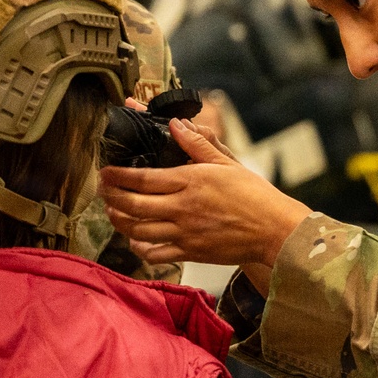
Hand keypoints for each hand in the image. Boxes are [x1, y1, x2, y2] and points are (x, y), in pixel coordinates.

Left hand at [99, 117, 309, 266]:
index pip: (142, 178)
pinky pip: (156, 253)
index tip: (106, 172)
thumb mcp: (226, 163)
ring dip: (120, 221)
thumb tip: (176, 124)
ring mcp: (185, 233)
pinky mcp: (191, 252)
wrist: (274, 230)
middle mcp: (182, 209)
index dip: (118, 176)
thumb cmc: (254, 195)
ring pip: (139, 230)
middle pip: (134, 204)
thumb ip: (198, 144)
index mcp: (190, 182)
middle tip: (103, 190)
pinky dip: (140, 248)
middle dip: (111, 197)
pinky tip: (136, 240)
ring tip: (113, 212)